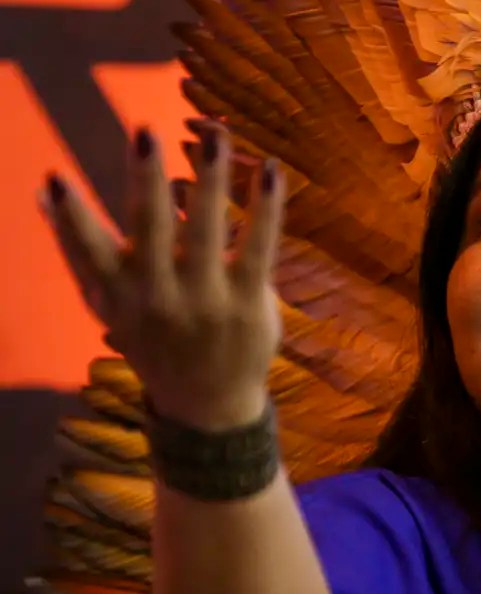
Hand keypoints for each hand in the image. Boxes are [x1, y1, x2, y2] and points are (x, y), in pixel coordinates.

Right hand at [40, 124, 284, 430]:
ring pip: (206, 230)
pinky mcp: (249, 302)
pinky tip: (270, 170)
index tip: (56, 178)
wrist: (206, 405)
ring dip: (211, 181)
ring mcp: (207, 299)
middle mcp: (160, 295)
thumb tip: (41, 191)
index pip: (88, 250)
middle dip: (146, 181)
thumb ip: (76, 248)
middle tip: (145, 133)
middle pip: (150, 229)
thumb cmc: (154, 341)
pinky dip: (266, 208)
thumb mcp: (107, 303)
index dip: (71, 218)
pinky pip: (258, 247)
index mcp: (119, 293)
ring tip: (217, 136)